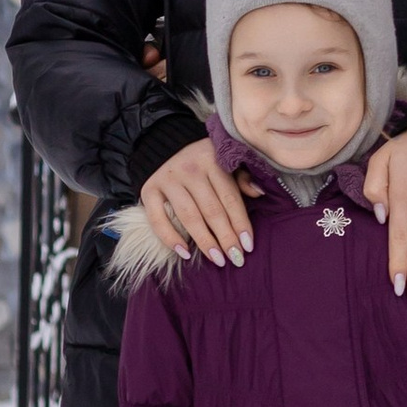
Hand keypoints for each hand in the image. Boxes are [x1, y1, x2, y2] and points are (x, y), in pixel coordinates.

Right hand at [138, 137, 254, 268]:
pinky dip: (170, 238)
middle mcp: (190, 169)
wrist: (163, 146)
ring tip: (217, 259)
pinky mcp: (148, 190)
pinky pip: (158, 219)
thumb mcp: (225, 160)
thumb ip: (241, 177)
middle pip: (211, 210)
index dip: (240, 223)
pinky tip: (185, 254)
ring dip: (204, 241)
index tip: (248, 245)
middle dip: (225, 237)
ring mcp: (168, 180)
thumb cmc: (203, 160)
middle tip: (236, 258)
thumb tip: (258, 193)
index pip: (230, 198)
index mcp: (213, 160)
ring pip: (189, 216)